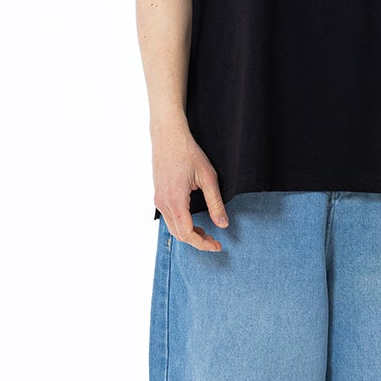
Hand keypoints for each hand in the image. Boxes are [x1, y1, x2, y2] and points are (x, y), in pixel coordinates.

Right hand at [152, 123, 229, 250]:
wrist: (168, 135)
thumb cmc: (188, 152)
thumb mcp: (208, 177)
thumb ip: (215, 203)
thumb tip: (223, 224)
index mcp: (175, 200)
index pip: (187, 233)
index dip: (203, 243)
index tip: (217, 246)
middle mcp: (162, 203)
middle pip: (178, 234)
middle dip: (197, 241)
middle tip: (215, 242)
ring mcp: (158, 199)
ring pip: (172, 227)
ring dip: (189, 234)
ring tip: (206, 233)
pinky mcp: (158, 195)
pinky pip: (168, 218)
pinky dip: (181, 225)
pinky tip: (193, 221)